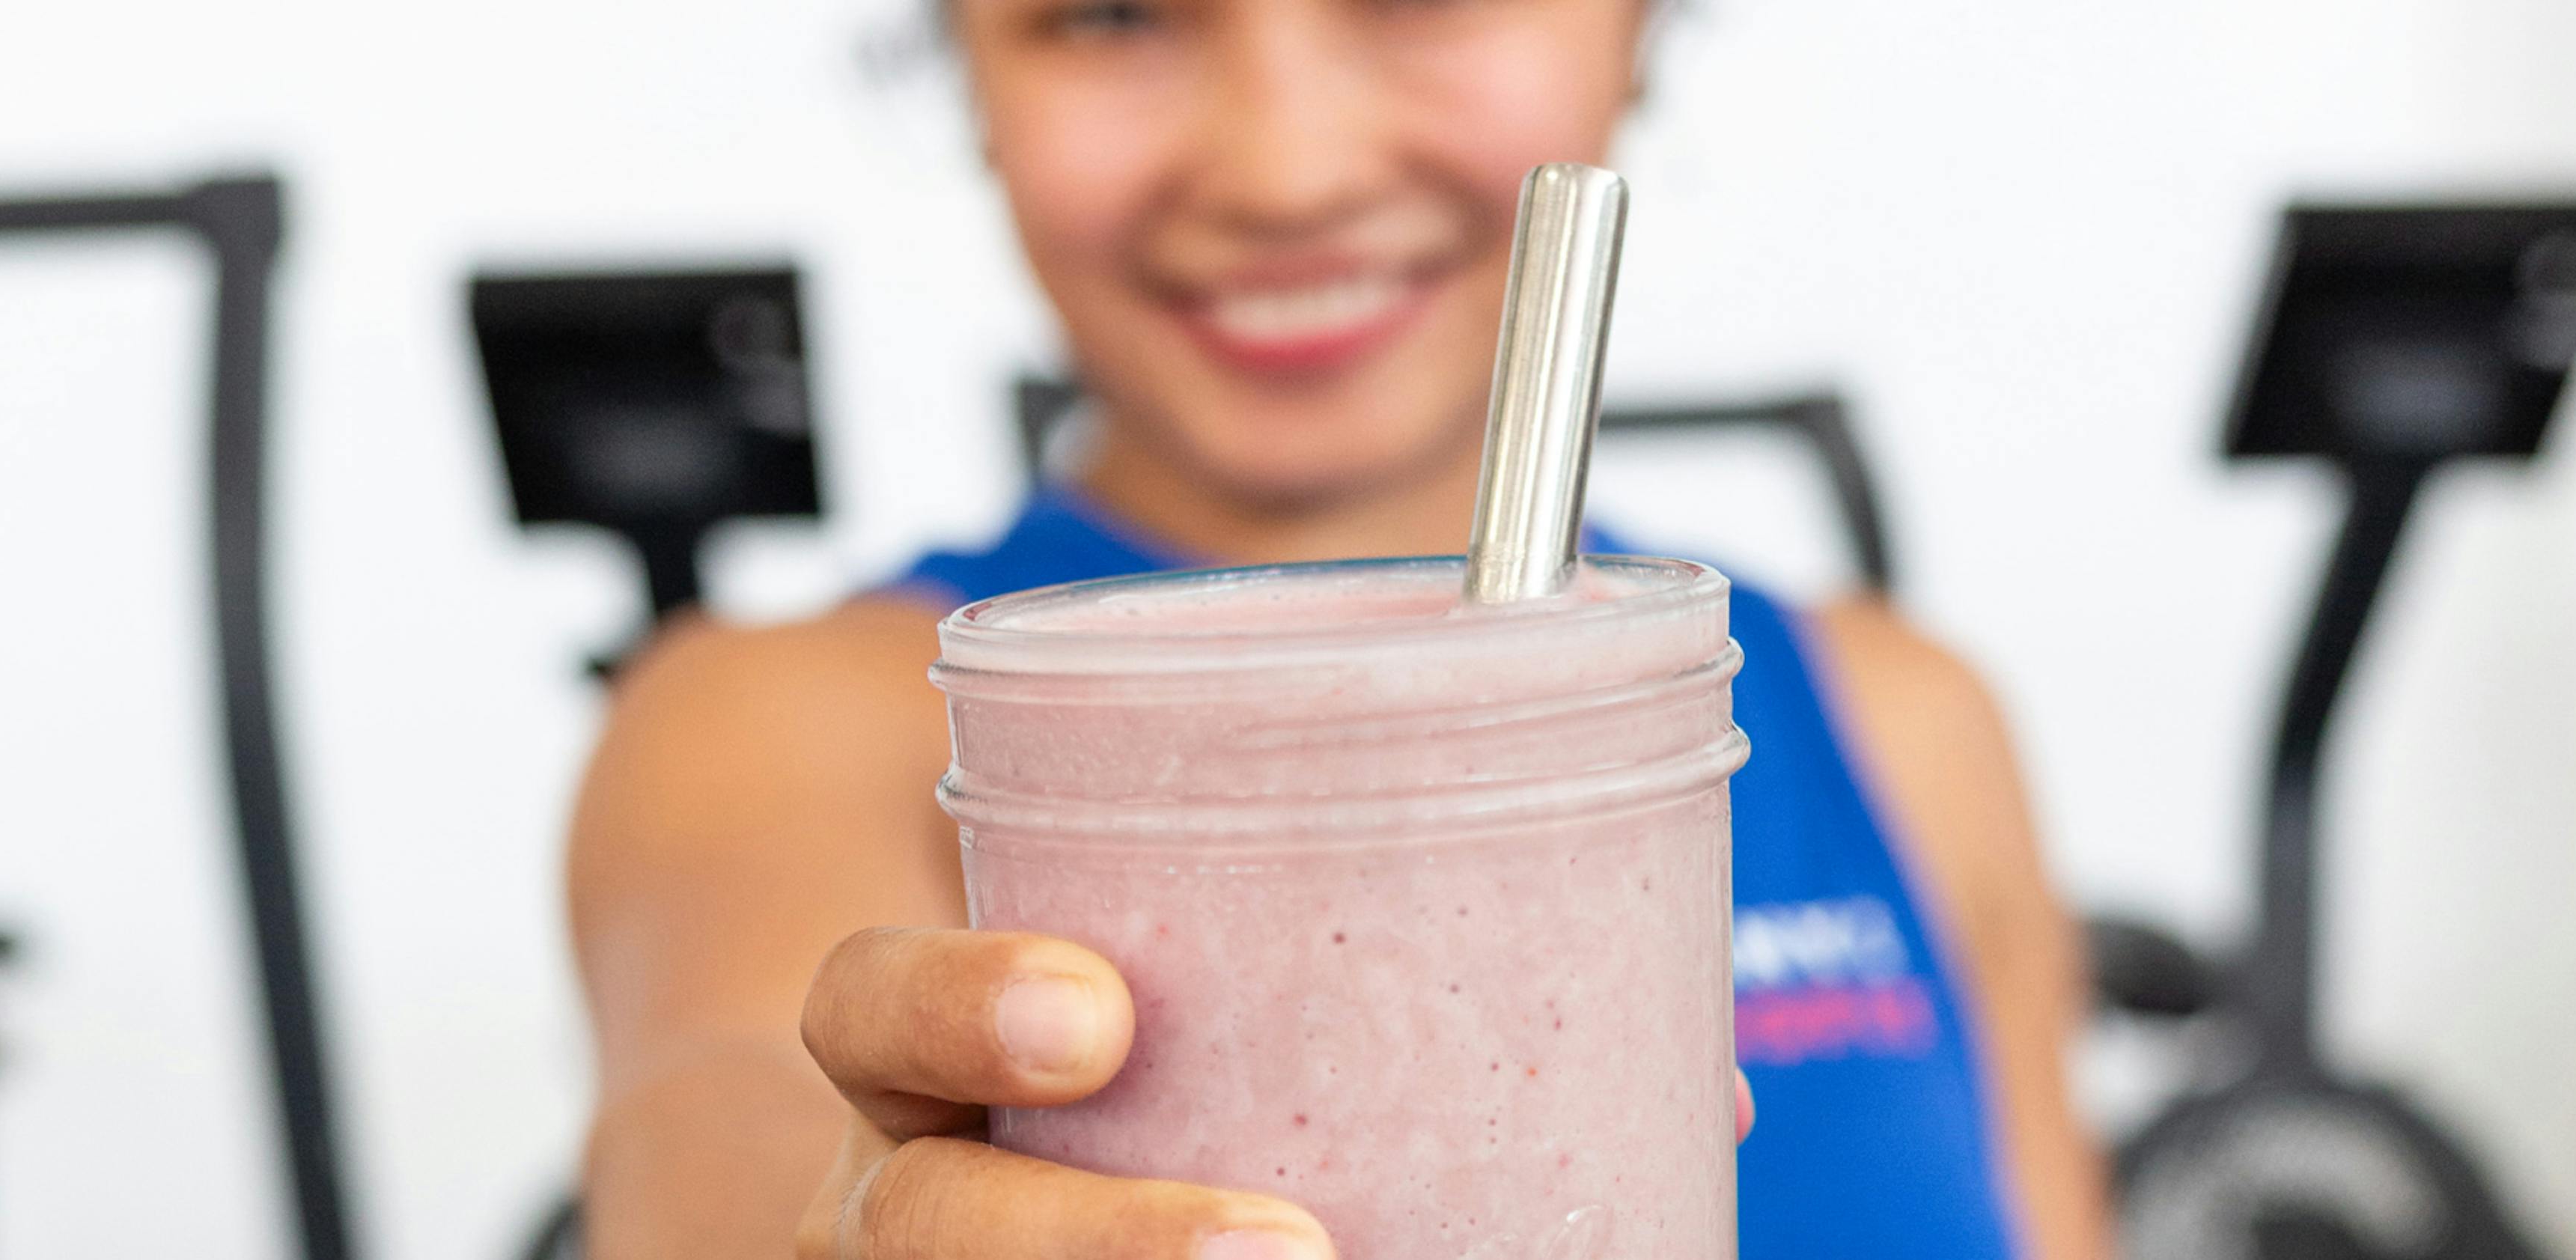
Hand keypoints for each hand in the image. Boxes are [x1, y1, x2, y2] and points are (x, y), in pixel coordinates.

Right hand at [794, 926, 1755, 1259]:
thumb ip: (1376, 1003)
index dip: (958, 1003)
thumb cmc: (1157, 1098)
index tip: (1104, 1014)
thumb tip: (1707, 1093)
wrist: (1029, 1224)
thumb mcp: (1205, 1019)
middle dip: (1090, 1244)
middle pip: (926, 1229)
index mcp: (932, 1067)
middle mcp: (911, 1204)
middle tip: (1290, 1251)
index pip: (868, 1008)